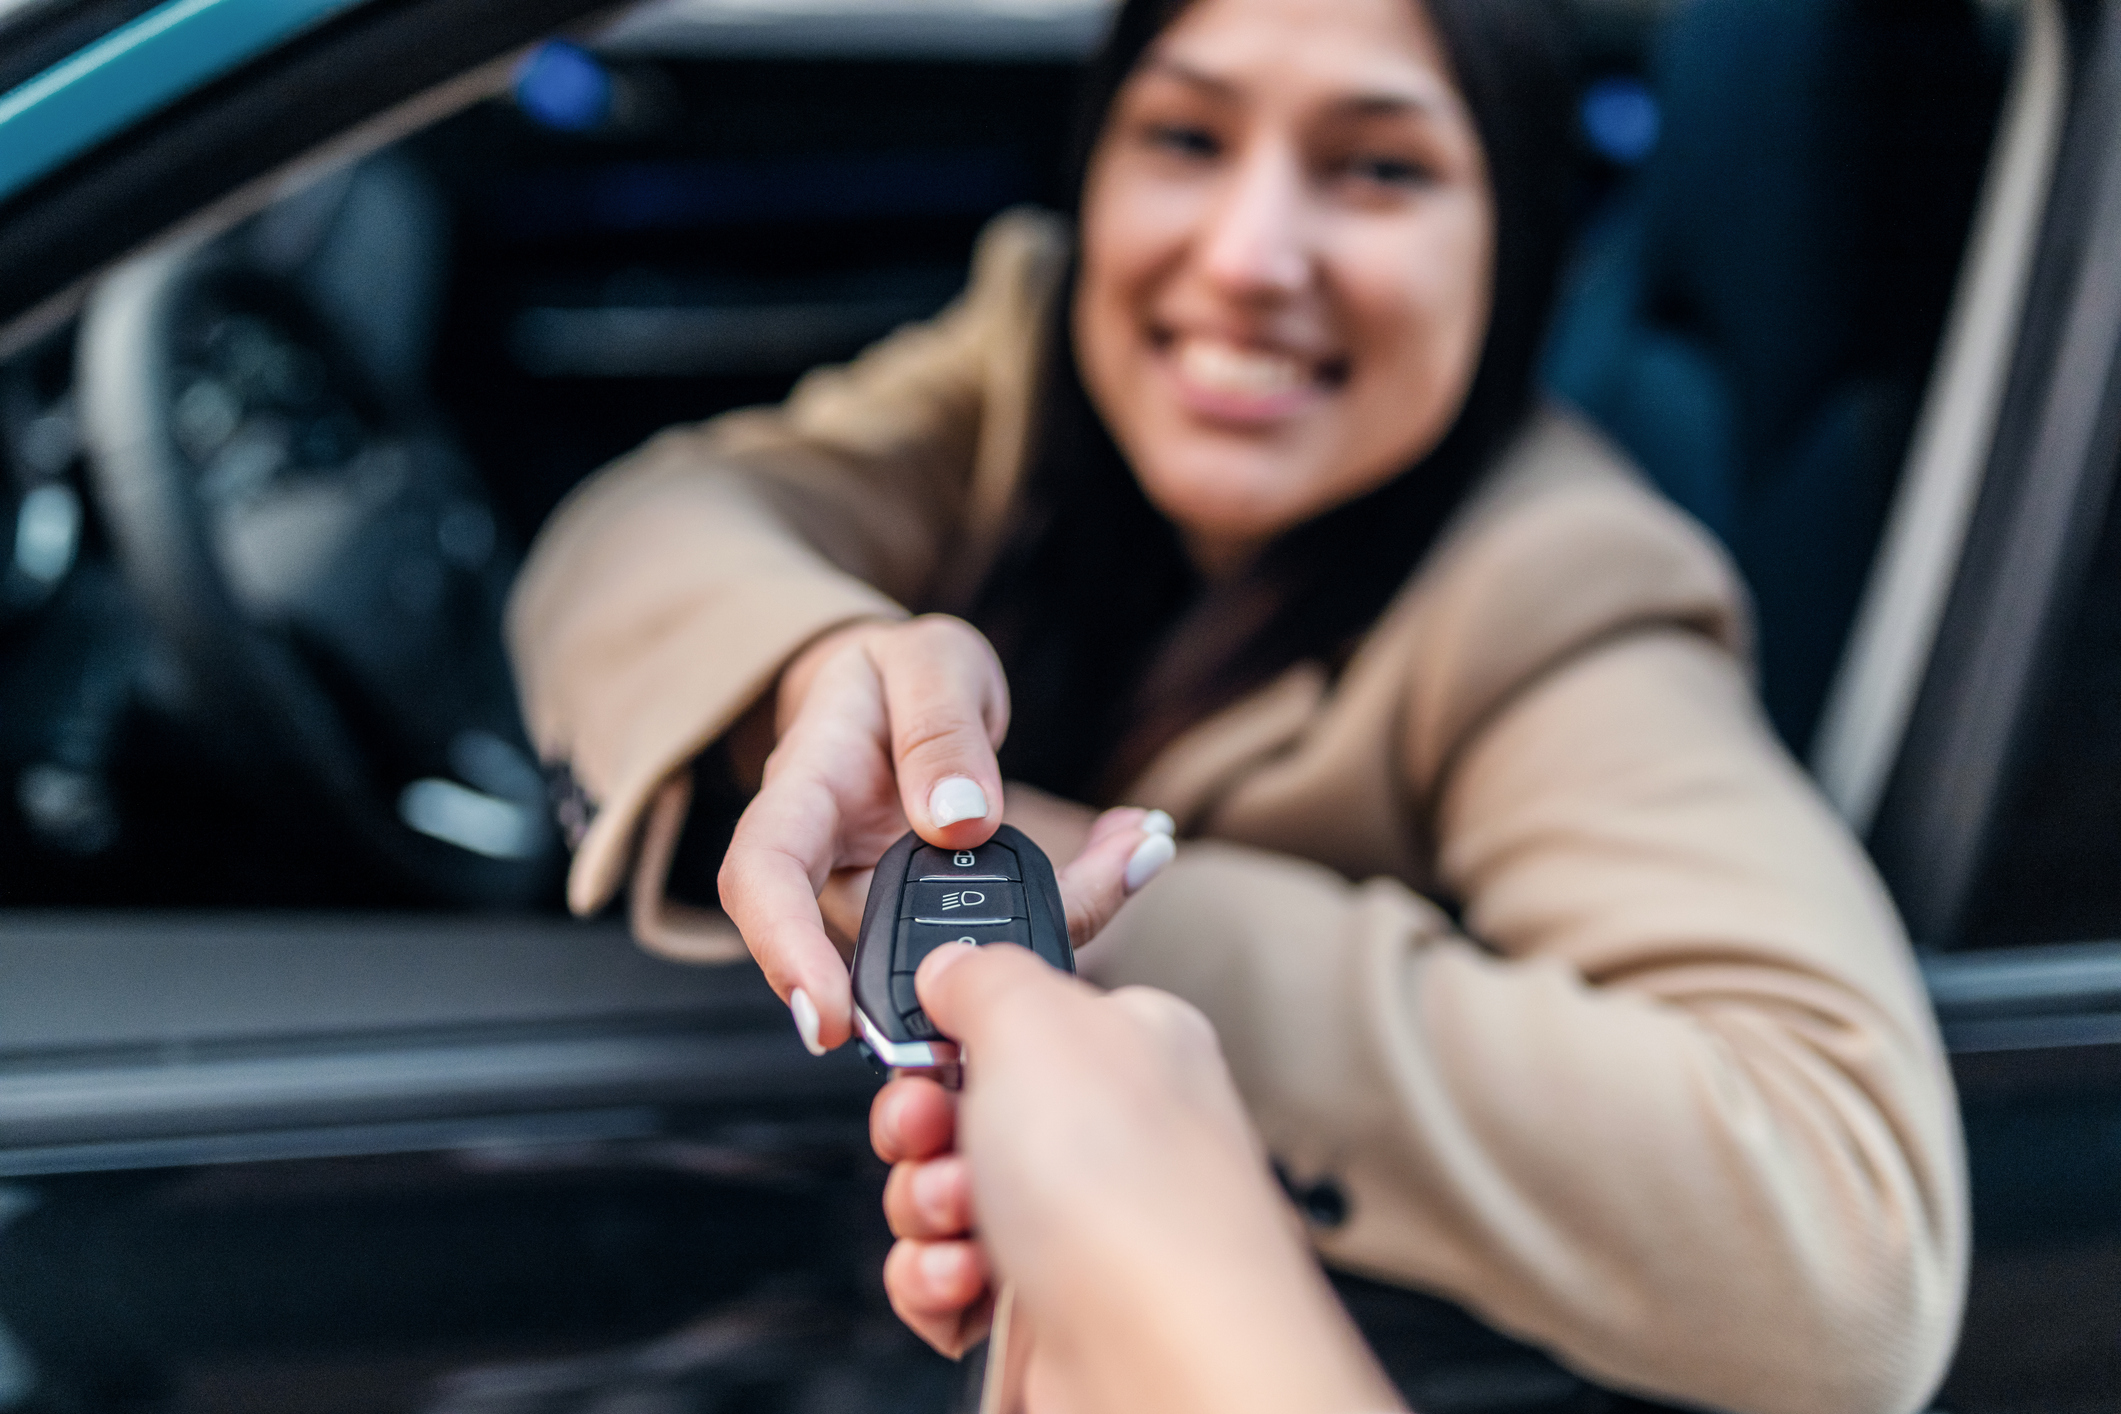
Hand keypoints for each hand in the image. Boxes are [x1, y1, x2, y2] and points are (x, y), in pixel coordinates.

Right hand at [717, 615, 1175, 1052]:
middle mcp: (835, 869)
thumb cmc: (894, 673)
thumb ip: (940, 729)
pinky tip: (1136, 843)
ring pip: (960, 948)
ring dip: (1065, 909)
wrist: (896, 691)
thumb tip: (959, 822)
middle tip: (1104, 882)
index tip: (826, 1021)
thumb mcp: (926, 662)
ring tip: (1139, 843)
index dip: (785, 954)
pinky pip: (1005, 927)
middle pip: (877, 947)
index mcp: (803, 795)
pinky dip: (1083, 894)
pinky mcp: (939, 917)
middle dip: (986, 953)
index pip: (763, 882)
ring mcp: (888, 903)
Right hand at [872, 945, 1403, 1413]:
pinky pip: (947, 1283)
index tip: (922, 1049)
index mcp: (1129, 1046)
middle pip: (962, 1110)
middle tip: (933, 1135)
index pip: (1016, 1018)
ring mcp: (1077, 1229)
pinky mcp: (1045, 1313)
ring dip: (925, 1207)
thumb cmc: (1132, 1192)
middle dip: (922, 1126)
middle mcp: (1110, 1136)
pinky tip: (967, 1282)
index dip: (950, 1034)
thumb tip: (952, 966)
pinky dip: (934, 1283)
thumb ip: (984, 975)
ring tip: (964, 1218)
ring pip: (944, 1199)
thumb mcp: (1038, 1019)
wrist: (1166, 1364)